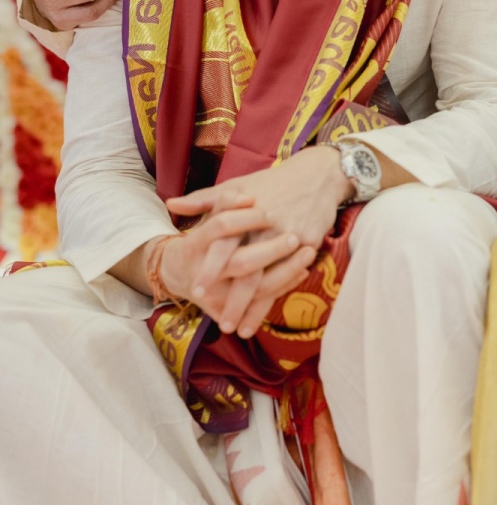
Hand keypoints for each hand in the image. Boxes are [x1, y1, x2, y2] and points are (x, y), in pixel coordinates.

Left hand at [167, 149, 352, 336]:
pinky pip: (291, 276)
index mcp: (244, 212)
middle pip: (247, 269)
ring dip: (253, 309)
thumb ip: (203, 200)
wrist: (318, 175)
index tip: (196, 291)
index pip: (223, 244)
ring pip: (269, 279)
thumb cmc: (272, 182)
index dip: (211, 269)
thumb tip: (170, 205)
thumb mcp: (237, 185)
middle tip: (221, 323)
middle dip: (233, 300)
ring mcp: (290, 235)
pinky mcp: (310, 242)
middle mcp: (266, 226)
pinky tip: (264, 316)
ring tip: (239, 329)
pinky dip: (277, 298)